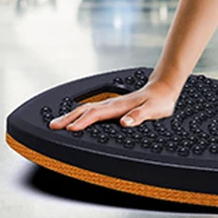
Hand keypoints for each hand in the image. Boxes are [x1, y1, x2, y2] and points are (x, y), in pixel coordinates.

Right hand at [48, 79, 180, 130]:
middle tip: (53, 126)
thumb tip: (125, 122)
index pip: (96, 114)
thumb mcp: (153, 110)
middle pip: (86, 110)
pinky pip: (93, 110)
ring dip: (71, 115)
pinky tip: (77, 119)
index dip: (82, 122)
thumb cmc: (160, 100)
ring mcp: (112, 104)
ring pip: (88, 108)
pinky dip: (81, 114)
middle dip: (68, 117)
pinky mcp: (114, 106)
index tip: (69, 129)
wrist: (164, 88)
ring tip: (58, 123)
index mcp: (119, 106)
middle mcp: (113, 104)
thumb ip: (139, 115)